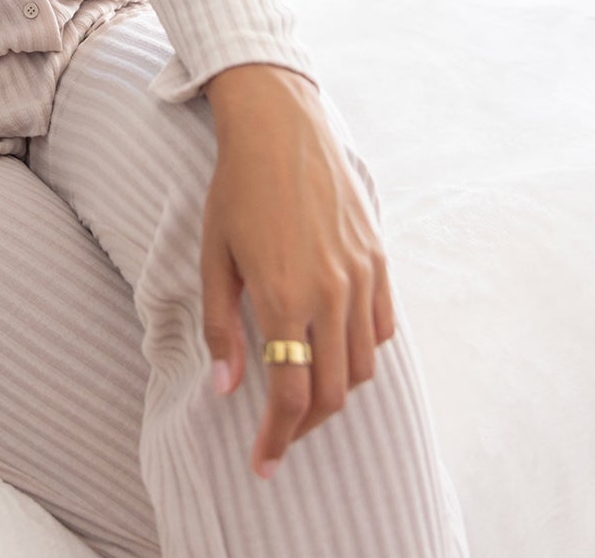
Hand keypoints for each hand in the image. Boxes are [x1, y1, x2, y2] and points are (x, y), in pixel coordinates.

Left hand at [199, 68, 396, 479]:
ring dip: (333, 394)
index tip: (263, 464)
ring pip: (360, 368)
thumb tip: (227, 390)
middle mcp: (330, 293)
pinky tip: (334, 353)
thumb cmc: (236, 190)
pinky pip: (381, 330)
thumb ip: (221, 327)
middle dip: (304, 427)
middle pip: (330, 392)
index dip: (277, 439)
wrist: (281, 129)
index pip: (289, 395)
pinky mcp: (378, 260)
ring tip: (302, 396)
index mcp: (283, 295)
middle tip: (280, 438)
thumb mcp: (213, 256)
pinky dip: (360, 355)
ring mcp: (360, 277)